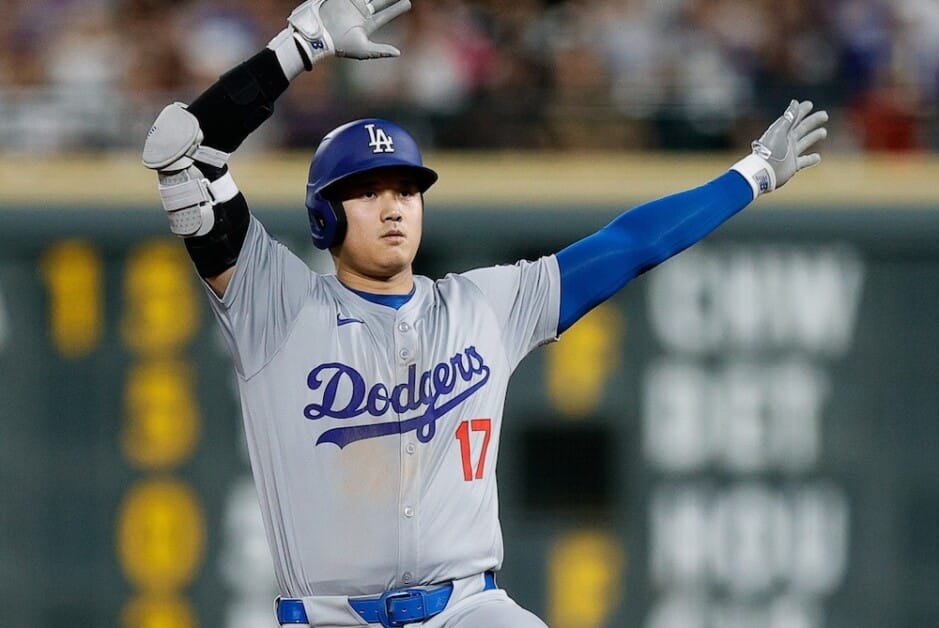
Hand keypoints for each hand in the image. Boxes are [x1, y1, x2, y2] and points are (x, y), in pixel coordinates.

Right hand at [289, 0, 410, 63]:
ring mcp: (353, 4)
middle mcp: (361, 13)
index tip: (408, 2)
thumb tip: (398, 53)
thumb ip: (380, 50)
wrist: (320, 35)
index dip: (397, 8)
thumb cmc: (341, 46)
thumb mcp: (363, 49)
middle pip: (381, 1)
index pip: (386, 15)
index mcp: (368, 25)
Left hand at [753, 100, 828, 188]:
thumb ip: (788, 118)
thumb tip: (795, 102)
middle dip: (813, 121)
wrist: (763, 172)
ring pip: (805, 142)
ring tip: (823, 132)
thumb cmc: (769, 151)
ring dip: (814, 137)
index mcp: (782, 132)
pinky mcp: (792, 166)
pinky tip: (818, 157)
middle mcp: (787, 141)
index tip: (809, 104)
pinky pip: (804, 161)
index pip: (794, 118)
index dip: (801, 111)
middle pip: (802, 128)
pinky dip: (811, 159)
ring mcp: (790, 153)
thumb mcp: (778, 131)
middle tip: (825, 115)